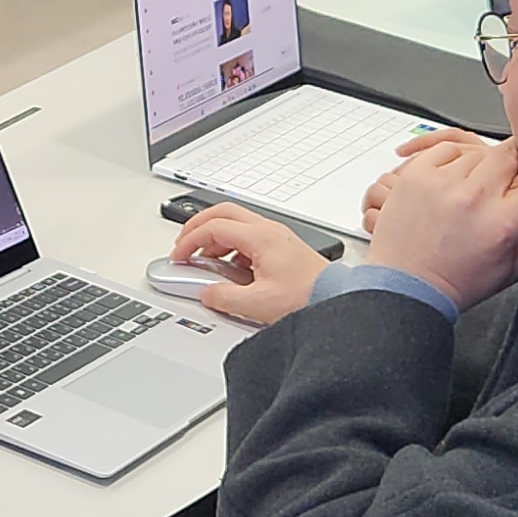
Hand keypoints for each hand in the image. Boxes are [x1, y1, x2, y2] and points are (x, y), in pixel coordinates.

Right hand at [170, 204, 326, 325]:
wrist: (338, 300)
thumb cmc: (309, 297)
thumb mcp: (257, 304)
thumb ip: (224, 297)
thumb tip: (206, 292)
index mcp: (261, 237)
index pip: (213, 227)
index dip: (189, 240)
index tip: (179, 256)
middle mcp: (269, 230)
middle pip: (222, 212)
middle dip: (197, 226)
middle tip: (183, 244)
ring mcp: (276, 237)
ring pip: (235, 222)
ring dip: (214, 237)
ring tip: (203, 260)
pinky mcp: (281, 247)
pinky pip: (248, 236)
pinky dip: (230, 246)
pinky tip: (228, 269)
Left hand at [366, 132, 517, 306]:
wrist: (404, 285)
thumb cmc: (456, 280)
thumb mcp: (509, 268)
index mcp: (502, 223)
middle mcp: (474, 198)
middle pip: (513, 154)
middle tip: (509, 178)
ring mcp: (443, 184)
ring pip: (480, 151)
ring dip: (483, 165)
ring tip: (471, 192)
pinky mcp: (416, 175)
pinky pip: (447, 149)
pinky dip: (453, 161)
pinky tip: (451, 183)